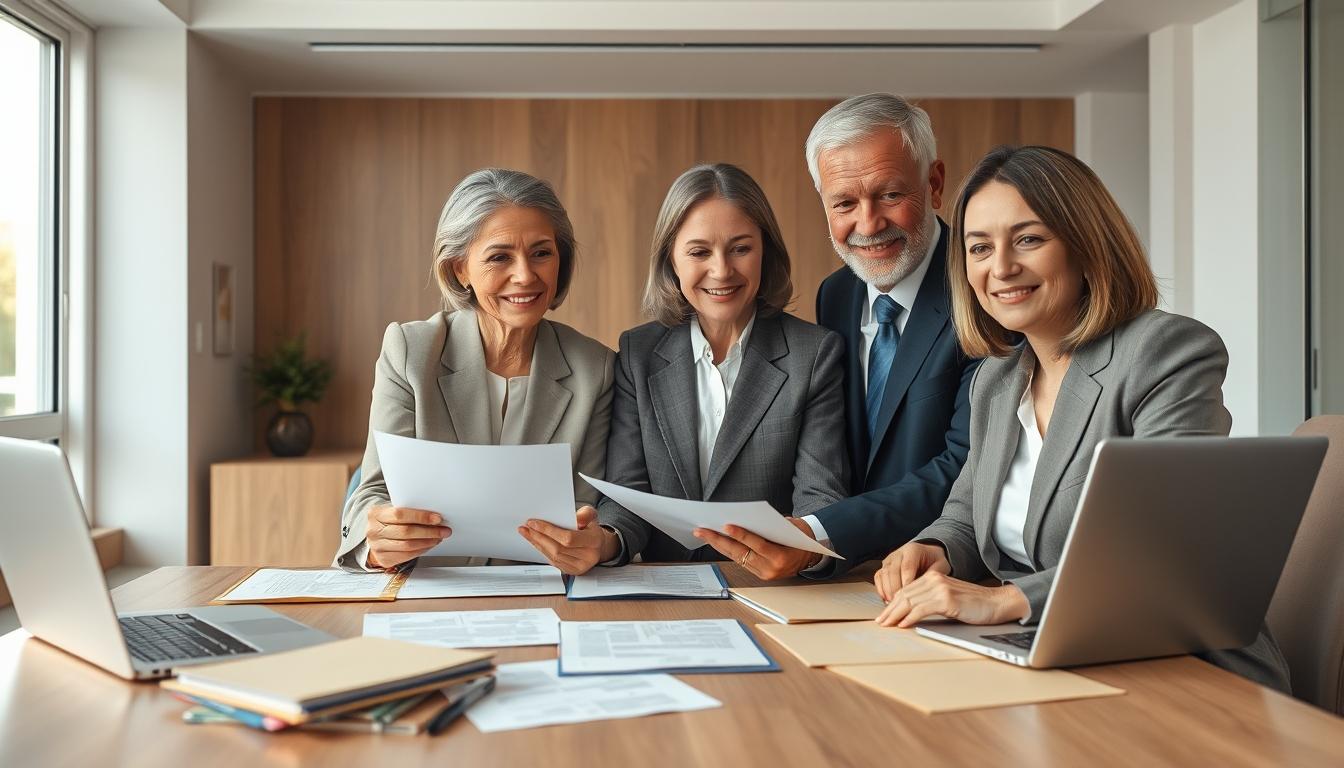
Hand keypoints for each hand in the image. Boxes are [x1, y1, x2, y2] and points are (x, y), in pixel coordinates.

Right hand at [366, 504, 450, 569]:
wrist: (376, 534)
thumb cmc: (389, 520)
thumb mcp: (393, 509)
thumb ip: (409, 510)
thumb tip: (434, 516)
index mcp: (376, 514)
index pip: (400, 515)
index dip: (421, 517)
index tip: (437, 518)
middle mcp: (374, 531)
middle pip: (406, 532)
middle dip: (429, 531)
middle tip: (444, 530)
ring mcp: (377, 546)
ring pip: (408, 545)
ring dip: (428, 541)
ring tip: (439, 537)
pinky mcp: (383, 559)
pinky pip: (407, 556)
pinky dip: (421, 550)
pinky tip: (429, 545)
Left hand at [518, 506, 618, 575]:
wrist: (598, 545)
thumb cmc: (591, 529)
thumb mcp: (590, 515)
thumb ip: (585, 514)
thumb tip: (575, 519)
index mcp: (594, 542)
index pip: (568, 538)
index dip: (549, 531)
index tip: (534, 523)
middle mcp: (588, 557)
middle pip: (557, 549)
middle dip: (539, 537)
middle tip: (527, 527)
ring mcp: (579, 566)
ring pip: (553, 556)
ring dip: (537, 544)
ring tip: (527, 533)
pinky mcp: (571, 571)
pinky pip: (552, 561)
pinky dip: (542, 550)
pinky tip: (535, 542)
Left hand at [691, 519, 821, 580]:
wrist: (813, 555)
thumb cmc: (801, 536)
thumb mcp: (791, 527)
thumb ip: (770, 525)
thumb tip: (746, 519)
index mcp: (781, 557)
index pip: (757, 544)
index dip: (741, 535)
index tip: (726, 526)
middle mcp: (770, 569)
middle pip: (740, 553)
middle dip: (719, 540)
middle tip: (702, 530)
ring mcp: (764, 574)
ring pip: (736, 558)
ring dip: (718, 545)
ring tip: (703, 534)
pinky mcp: (759, 575)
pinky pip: (740, 561)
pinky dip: (728, 550)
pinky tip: (716, 541)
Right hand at [874, 542, 950, 601]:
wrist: (928, 554)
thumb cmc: (935, 561)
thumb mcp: (941, 565)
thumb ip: (935, 575)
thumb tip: (929, 588)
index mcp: (912, 550)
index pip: (907, 567)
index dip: (906, 583)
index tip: (909, 597)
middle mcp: (898, 554)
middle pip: (892, 572)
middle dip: (895, 590)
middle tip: (900, 605)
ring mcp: (889, 560)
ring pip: (883, 575)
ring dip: (887, 591)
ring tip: (893, 605)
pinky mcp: (884, 567)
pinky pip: (878, 578)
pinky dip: (881, 590)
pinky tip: (887, 600)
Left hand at [876, 571, 1028, 627]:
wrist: (997, 603)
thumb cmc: (975, 605)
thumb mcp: (949, 599)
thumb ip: (931, 601)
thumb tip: (910, 614)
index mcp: (934, 577)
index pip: (907, 590)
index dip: (893, 603)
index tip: (885, 615)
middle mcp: (934, 579)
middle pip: (905, 595)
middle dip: (890, 610)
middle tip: (880, 622)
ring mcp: (940, 588)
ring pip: (910, 602)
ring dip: (895, 615)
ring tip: (887, 625)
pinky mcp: (946, 599)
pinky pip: (921, 609)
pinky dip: (909, 618)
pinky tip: (903, 625)